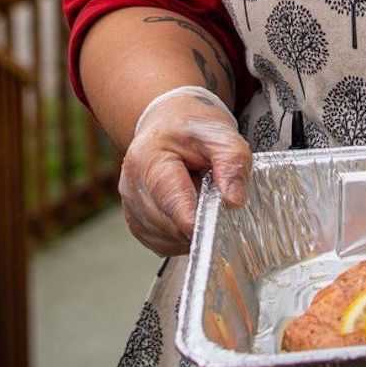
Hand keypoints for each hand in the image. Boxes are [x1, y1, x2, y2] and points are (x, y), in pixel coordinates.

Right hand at [117, 87, 251, 255]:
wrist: (169, 122)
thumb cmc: (191, 127)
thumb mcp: (218, 132)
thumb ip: (232, 161)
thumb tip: (234, 201)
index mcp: (148, 159)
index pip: (171, 201)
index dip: (196, 220)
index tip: (217, 228)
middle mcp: (131, 186)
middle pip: (170, 225)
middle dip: (198, 220)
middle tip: (212, 196)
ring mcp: (131, 206)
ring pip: (167, 240)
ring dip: (190, 229)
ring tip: (198, 197)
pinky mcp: (136, 223)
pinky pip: (162, 244)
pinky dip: (181, 236)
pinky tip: (189, 211)